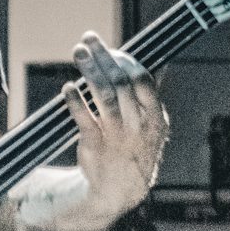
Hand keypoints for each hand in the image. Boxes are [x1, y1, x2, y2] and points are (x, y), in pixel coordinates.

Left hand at [63, 32, 167, 221]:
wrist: (120, 191)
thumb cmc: (135, 150)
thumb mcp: (153, 126)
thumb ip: (152, 96)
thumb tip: (161, 66)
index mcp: (154, 117)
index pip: (142, 80)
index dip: (125, 60)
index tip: (110, 48)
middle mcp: (137, 125)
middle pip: (120, 83)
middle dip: (103, 57)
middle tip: (87, 40)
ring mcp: (116, 137)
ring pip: (103, 97)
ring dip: (89, 71)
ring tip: (78, 52)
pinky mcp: (95, 147)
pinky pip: (85, 120)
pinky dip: (76, 102)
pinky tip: (68, 87)